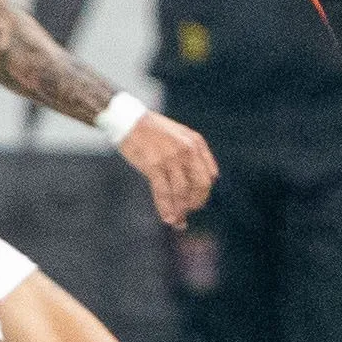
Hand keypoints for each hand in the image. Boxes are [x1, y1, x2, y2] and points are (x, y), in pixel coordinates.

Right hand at [118, 112, 218, 229]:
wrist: (128, 121)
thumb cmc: (153, 131)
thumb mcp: (181, 135)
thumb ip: (195, 154)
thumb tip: (213, 178)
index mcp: (196, 143)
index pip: (209, 175)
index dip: (203, 193)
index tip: (195, 202)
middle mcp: (187, 150)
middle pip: (200, 185)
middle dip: (195, 203)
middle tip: (187, 212)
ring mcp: (171, 158)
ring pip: (182, 192)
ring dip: (180, 210)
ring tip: (176, 220)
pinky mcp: (154, 165)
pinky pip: (163, 192)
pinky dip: (166, 208)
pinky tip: (167, 218)